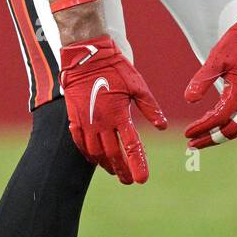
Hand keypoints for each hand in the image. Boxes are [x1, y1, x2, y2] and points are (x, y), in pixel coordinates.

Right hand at [60, 34, 166, 183]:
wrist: (86, 55)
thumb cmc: (115, 67)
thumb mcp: (138, 86)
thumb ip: (150, 108)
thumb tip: (162, 127)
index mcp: (119, 115)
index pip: (131, 146)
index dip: (137, 164)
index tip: (142, 180)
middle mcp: (101, 122)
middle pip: (112, 154)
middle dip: (121, 170)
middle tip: (128, 181)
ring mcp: (85, 121)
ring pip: (95, 151)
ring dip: (105, 164)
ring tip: (114, 171)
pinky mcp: (74, 117)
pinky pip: (79, 142)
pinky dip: (87, 153)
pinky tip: (93, 158)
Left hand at [184, 14, 236, 149]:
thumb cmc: (236, 45)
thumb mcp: (216, 60)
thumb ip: (202, 80)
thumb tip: (189, 100)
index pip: (219, 118)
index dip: (202, 127)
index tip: (187, 133)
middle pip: (231, 131)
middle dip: (211, 139)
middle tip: (191, 143)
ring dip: (219, 136)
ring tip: (199, 140)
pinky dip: (225, 126)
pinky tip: (210, 123)